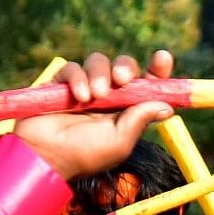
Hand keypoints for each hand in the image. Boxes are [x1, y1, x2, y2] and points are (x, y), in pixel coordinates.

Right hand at [17, 51, 175, 180]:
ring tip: (93, 97)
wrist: (46, 156)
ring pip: (98, 62)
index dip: (156, 70)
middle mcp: (108, 96)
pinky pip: (73, 67)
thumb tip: (167, 106)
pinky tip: (78, 97)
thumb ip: (140, 120)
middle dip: (125, 67)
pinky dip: (77, 78)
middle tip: (122, 79)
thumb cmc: (85, 154)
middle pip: (123, 66)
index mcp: (126, 109)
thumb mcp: (120, 141)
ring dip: (100, 74)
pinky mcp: (62, 83)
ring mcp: (84, 87)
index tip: (162, 58)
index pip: (146, 84)